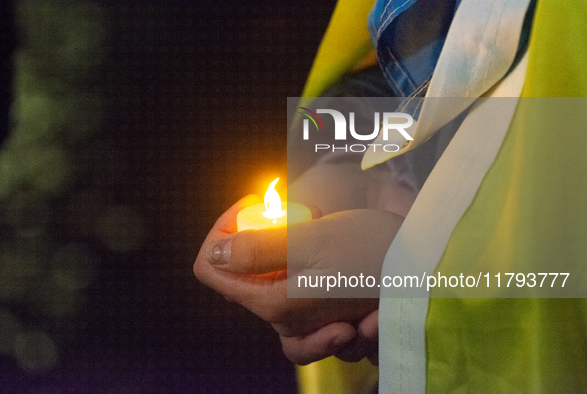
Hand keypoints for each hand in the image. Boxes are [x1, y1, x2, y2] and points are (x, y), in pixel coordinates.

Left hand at [194, 195, 402, 363]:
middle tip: (291, 216)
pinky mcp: (325, 310)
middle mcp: (286, 318)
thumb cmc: (374, 252)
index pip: (211, 268)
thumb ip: (259, 249)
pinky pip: (294, 294)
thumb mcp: (313, 241)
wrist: (427, 267)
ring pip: (265, 282)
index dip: (221, 233)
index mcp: (274, 303)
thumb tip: (214, 255)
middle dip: (257, 238)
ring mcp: (306, 317)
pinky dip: (301, 269)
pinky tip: (319, 253)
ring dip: (279, 253)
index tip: (253, 209)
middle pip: (239, 275)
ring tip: (311, 231)